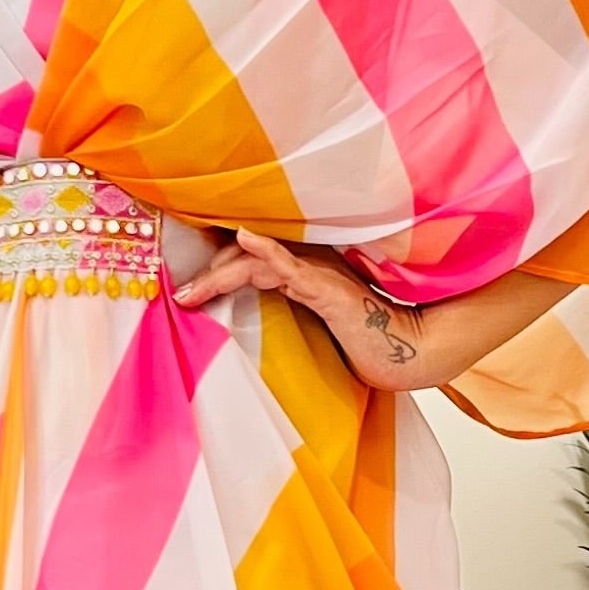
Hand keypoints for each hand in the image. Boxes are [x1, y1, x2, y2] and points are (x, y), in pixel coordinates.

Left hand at [174, 229, 431, 388]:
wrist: (407, 351)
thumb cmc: (366, 342)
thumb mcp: (315, 328)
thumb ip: (289, 317)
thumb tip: (249, 331)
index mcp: (304, 269)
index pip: (250, 260)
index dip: (218, 267)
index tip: (190, 287)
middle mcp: (309, 263)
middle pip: (246, 258)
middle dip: (209, 273)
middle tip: (181, 295)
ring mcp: (318, 273)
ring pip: (257, 262)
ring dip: (220, 273)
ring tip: (190, 291)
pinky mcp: (328, 289)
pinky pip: (291, 265)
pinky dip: (266, 250)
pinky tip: (244, 238)